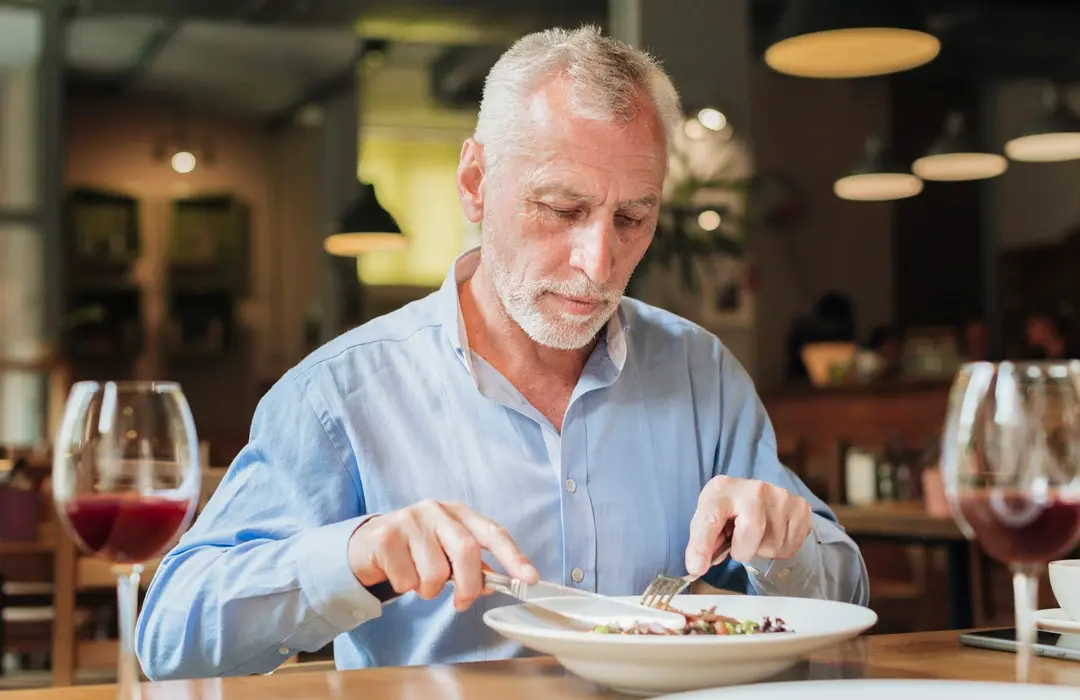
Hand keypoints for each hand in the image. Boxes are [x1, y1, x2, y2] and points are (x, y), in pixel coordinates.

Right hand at [348, 500, 538, 610]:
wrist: (367, 543)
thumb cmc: (415, 549)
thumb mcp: (446, 550)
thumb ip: (472, 565)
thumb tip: (492, 584)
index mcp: (459, 512)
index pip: (493, 532)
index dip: (513, 556)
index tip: (529, 578)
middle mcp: (436, 510)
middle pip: (467, 551)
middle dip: (469, 585)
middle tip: (462, 603)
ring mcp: (410, 519)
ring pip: (435, 572)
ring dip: (430, 590)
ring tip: (420, 581)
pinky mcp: (387, 536)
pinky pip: (407, 579)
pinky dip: (407, 587)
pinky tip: (400, 574)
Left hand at [685, 476, 811, 575]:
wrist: (755, 495)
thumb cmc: (727, 510)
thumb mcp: (708, 519)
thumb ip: (701, 543)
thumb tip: (697, 567)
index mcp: (721, 490)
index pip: (710, 519)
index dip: (701, 546)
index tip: (696, 567)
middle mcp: (753, 488)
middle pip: (751, 533)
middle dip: (743, 550)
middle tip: (739, 543)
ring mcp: (780, 495)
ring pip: (773, 545)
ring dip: (762, 550)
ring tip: (757, 535)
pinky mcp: (801, 506)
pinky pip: (791, 546)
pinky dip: (780, 549)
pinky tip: (772, 534)